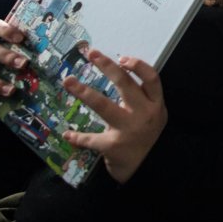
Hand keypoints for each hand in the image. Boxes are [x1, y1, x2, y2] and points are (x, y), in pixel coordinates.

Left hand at [62, 51, 166, 184]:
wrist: (149, 168)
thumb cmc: (147, 134)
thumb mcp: (154, 113)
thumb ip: (142, 96)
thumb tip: (118, 69)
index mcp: (155, 104)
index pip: (151, 79)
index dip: (137, 66)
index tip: (121, 57)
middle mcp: (143, 114)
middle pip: (125, 85)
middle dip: (107, 67)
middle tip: (91, 53)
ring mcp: (128, 129)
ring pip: (104, 106)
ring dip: (84, 92)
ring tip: (69, 81)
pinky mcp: (113, 146)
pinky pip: (91, 139)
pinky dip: (78, 137)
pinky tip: (67, 133)